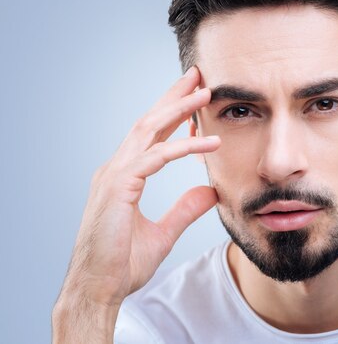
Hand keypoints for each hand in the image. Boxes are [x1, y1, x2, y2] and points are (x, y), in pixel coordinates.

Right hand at [53, 66, 218, 341]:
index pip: (151, 135)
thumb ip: (186, 208)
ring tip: (205, 92)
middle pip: (149, 121)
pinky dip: (184, 148)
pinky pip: (156, 159)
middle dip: (173, 96)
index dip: (172, 112)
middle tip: (198, 74)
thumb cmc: (122, 264)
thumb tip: (211, 190)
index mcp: (124, 175)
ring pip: (149, 130)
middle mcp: (116, 168)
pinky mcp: (118, 188)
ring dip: (178, 109)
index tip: (194, 95)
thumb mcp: (164, 232)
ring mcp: (114, 175)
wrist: (98, 290)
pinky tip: (209, 143)